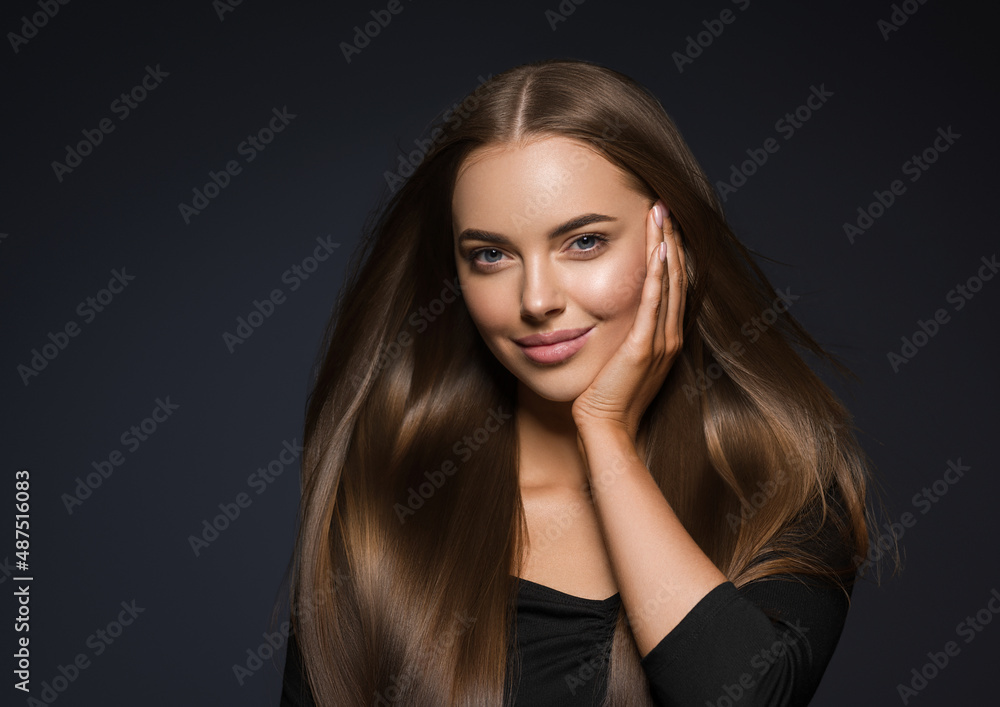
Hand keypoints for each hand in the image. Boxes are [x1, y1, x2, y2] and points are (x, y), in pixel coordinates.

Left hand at [571, 200, 687, 443]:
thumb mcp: (619, 359)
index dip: (669, 252)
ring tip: (660, 215)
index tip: (661, 224)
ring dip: (664, 246)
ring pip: (667, 284)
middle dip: (669, 239)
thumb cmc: (605, 398)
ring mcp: (660, 341)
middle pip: (675, 277)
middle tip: (663, 206)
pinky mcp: (643, 348)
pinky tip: (658, 251)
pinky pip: (653, 304)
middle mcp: (669, 336)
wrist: (606, 429)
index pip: (671, 285)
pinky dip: (657, 276)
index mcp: (665, 337)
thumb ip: (623, 336)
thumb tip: (610, 313)